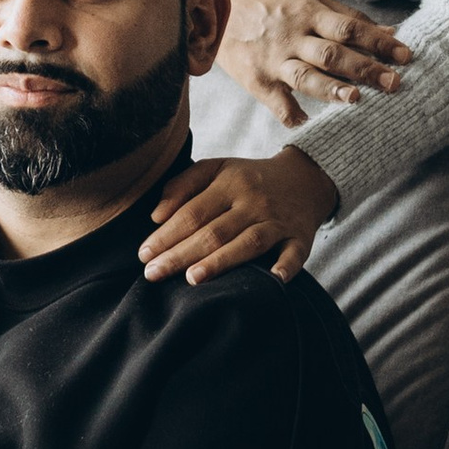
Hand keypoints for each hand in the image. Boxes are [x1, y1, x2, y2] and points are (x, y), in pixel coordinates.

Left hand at [142, 145, 335, 286]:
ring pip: (248, 242)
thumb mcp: (216, 168)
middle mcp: (253, 201)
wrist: (306, 177)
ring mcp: (278, 221)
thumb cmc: (249, 178)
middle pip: (214, 231)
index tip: (143, 254)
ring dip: (221, 261)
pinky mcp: (300, 237)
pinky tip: (272, 280)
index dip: (166, 234)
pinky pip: (294, 253)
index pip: (192, 212)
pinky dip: (285, 266)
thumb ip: (183, 185)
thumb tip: (156, 215)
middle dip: (181, 253)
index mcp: (229, 183)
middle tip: (153, 273)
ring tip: (192, 278)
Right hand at [216, 0, 410, 131]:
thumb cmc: (270, 3)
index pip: (351, 28)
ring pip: (305, 76)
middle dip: (366, 68)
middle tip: (395, 83)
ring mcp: (273, 59)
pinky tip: (308, 123)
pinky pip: (276, 102)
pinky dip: (291, 114)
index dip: (379, 42)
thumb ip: (348, 17)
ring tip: (355, 99)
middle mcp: (293, 35)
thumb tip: (391, 31)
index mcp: (309, 12)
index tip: (406, 56)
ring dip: (331, 89)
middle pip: (333, 53)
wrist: (214, 9)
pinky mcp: (256, 80)